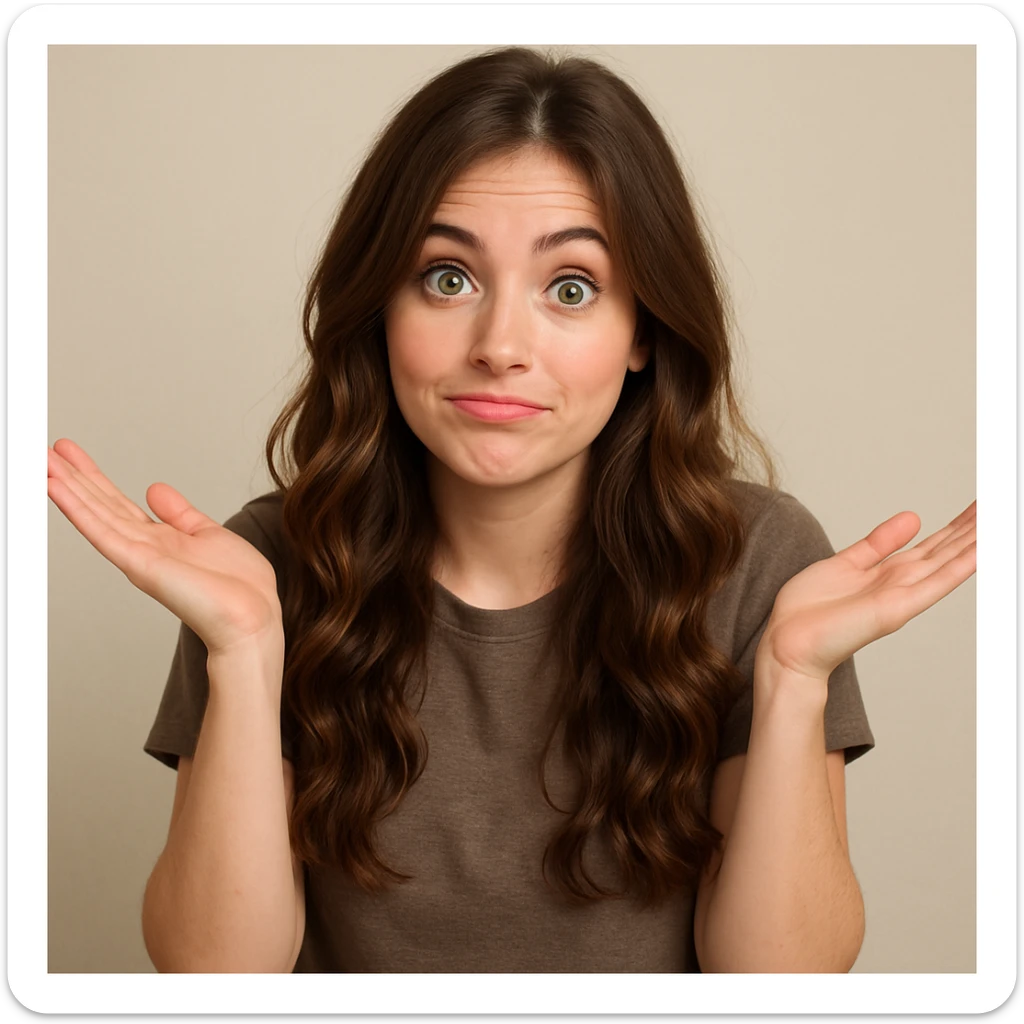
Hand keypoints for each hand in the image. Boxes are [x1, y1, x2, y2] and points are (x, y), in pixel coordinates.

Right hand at [47, 438, 283, 656]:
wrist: (252, 618)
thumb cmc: (239, 587)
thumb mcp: (207, 534)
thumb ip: (179, 513)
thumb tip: (153, 488)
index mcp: (160, 539)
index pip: (117, 501)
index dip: (93, 476)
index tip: (70, 452)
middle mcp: (143, 546)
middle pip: (100, 504)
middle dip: (71, 475)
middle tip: (43, 448)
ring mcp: (138, 555)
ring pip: (94, 513)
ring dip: (66, 486)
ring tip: (41, 460)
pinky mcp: (139, 564)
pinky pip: (102, 531)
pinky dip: (78, 509)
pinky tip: (57, 487)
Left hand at [755, 500, 976, 682]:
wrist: (787, 643)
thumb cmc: (808, 611)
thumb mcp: (846, 562)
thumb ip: (879, 543)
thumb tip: (913, 517)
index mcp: (887, 573)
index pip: (931, 546)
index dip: (956, 526)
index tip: (979, 507)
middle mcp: (899, 584)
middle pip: (945, 551)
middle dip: (972, 529)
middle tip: (997, 505)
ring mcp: (901, 596)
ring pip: (947, 563)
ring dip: (974, 542)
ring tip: (997, 521)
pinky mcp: (896, 609)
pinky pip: (934, 584)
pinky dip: (959, 567)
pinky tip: (981, 551)